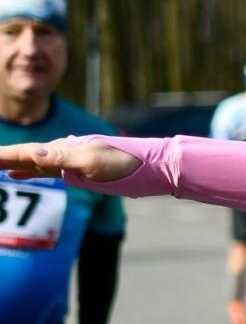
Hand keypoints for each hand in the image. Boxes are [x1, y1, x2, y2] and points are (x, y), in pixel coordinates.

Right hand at [0, 139, 139, 181]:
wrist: (152, 166)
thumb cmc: (126, 164)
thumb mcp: (93, 162)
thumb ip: (63, 159)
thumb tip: (33, 154)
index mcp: (62, 149)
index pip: (24, 152)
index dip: (2, 156)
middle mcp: (62, 153)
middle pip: (22, 156)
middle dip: (1, 158)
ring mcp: (69, 161)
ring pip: (30, 162)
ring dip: (8, 164)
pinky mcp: (77, 171)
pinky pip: (43, 170)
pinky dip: (26, 170)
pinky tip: (15, 174)